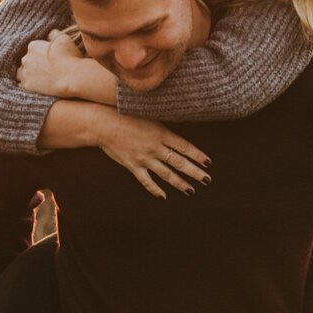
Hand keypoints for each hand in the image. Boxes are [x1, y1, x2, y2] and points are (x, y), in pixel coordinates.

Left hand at [18, 28, 114, 103]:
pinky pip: (22, 85)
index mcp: (33, 46)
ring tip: (39, 78)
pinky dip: (27, 85)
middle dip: (33, 64)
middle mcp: (26, 59)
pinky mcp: (27, 86)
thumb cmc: (69, 57)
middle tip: (45, 69)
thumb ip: (54, 34)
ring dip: (28, 74)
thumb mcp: (64, 39)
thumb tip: (50, 33)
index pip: (33, 49)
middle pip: (26, 61)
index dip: (40, 53)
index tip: (48, 58)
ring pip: (21, 73)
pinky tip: (36, 86)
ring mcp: (25, 73)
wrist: (71, 77)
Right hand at [94, 110, 211, 199]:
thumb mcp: (149, 117)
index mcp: (161, 133)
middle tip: (207, 180)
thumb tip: (177, 136)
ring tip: (191, 190)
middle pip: (179, 162)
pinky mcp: (133, 165)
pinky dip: (155, 190)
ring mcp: (144, 158)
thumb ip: (162, 128)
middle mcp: (155, 147)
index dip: (197, 155)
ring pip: (166, 173)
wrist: (103, 124)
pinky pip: (146, 181)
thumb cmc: (126, 116)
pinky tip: (164, 196)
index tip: (208, 163)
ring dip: (179, 183)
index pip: (184, 146)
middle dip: (194, 172)